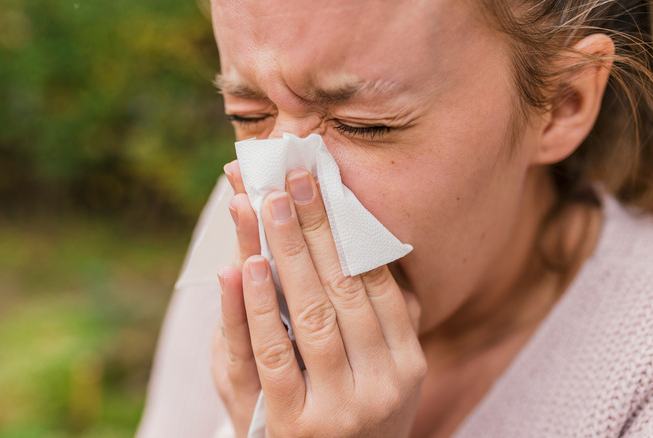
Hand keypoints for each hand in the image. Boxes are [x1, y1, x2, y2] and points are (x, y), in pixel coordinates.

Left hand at [212, 161, 425, 436]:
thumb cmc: (351, 416)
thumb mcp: (380, 374)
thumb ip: (379, 320)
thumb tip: (367, 246)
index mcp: (407, 362)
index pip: (377, 282)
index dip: (346, 229)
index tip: (322, 185)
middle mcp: (384, 384)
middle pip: (344, 290)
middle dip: (314, 228)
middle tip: (290, 178)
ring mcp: (341, 408)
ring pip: (311, 318)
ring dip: (285, 255)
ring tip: (265, 205)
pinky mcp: (295, 427)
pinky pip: (273, 358)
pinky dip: (256, 309)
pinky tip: (245, 266)